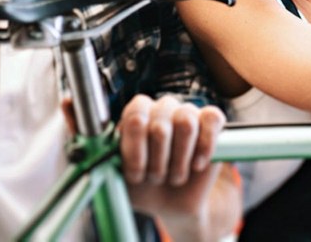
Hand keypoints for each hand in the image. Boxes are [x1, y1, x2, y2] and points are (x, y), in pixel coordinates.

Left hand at [118, 94, 230, 222]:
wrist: (173, 203)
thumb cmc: (144, 186)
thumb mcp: (122, 178)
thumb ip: (110, 161)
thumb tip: (99, 150)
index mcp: (137, 115)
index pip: (135, 115)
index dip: (136, 148)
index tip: (136, 174)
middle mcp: (161, 108)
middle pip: (159, 125)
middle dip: (157, 162)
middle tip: (156, 178)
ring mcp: (187, 112)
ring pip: (185, 123)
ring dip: (179, 160)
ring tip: (175, 176)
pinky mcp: (210, 122)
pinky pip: (212, 119)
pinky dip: (205, 147)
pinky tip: (197, 165)